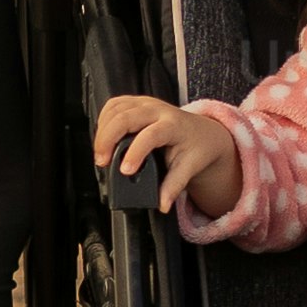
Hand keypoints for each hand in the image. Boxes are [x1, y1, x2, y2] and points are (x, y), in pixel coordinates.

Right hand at [91, 94, 242, 223]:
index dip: (134, 152)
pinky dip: (104, 119)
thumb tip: (162, 204)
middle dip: (107, 139)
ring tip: (102, 153)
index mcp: (174, 126)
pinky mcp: (137, 102)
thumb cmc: (197, 148)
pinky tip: (103, 135)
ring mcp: (147, 103)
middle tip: (102, 162)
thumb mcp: (189, 168)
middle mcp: (159, 110)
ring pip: (116, 108)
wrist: (205, 133)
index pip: (150, 135)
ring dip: (103, 130)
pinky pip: (114, 105)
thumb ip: (173, 187)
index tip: (124, 171)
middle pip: (125, 117)